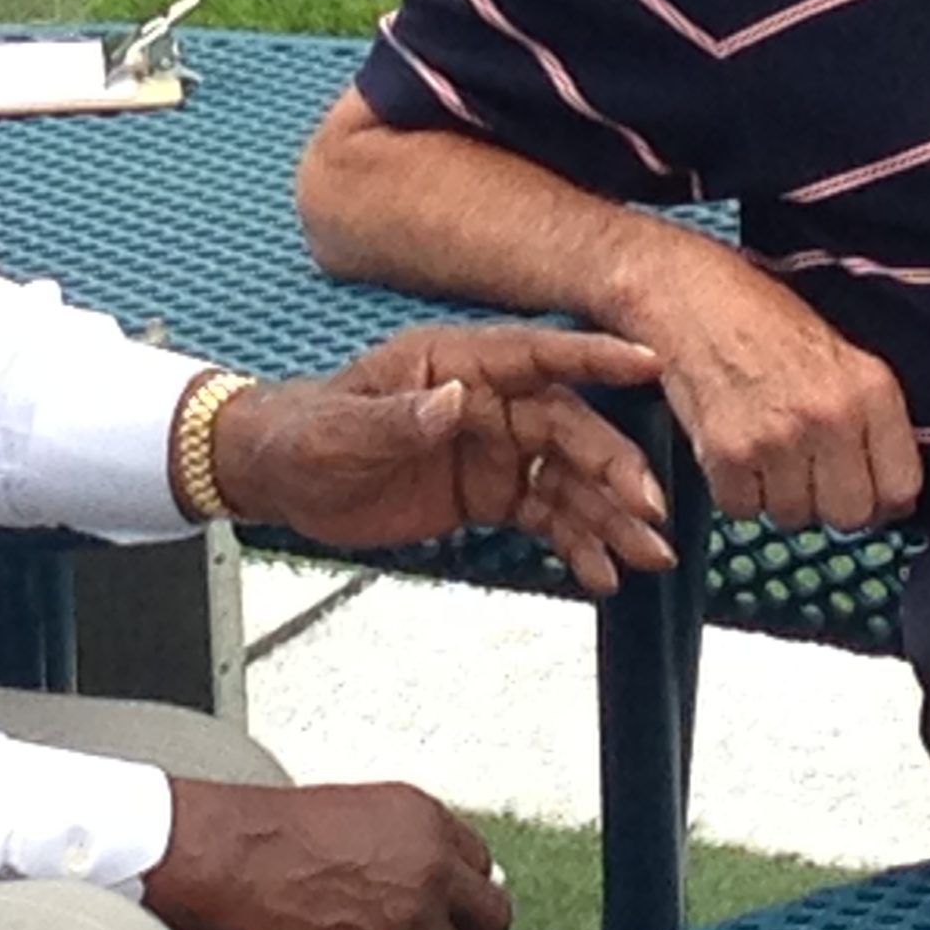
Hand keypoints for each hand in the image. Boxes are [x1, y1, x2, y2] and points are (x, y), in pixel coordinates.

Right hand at [145, 779, 511, 929]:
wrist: (224, 858)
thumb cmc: (270, 833)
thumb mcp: (359, 815)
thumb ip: (410, 845)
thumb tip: (443, 880)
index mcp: (427, 823)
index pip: (484, 869)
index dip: (464, 894)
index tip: (455, 910)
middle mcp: (429, 871)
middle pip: (492, 920)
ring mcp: (408, 925)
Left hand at [213, 325, 675, 590]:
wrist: (279, 478)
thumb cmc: (302, 436)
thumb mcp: (339, 430)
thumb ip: (397, 419)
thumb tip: (453, 399)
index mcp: (454, 363)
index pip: (534, 354)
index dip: (592, 357)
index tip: (649, 363)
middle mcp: (486, 400)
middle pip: (567, 428)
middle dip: (613, 467)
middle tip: (649, 510)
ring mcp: (493, 448)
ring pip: (568, 477)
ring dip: (609, 514)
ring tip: (647, 555)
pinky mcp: (490, 493)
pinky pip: (546, 515)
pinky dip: (577, 543)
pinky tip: (602, 576)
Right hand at [617, 236, 919, 529]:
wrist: (688, 292)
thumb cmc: (761, 319)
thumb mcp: (840, 356)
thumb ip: (869, 421)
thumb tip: (888, 494)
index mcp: (872, 389)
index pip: (901, 489)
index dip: (877, 499)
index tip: (859, 492)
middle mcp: (832, 416)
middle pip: (848, 516)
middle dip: (825, 502)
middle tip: (803, 471)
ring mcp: (779, 438)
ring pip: (792, 517)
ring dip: (776, 494)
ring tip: (762, 446)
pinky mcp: (727, 453)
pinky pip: (742, 508)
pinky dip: (734, 489)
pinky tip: (732, 448)